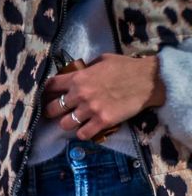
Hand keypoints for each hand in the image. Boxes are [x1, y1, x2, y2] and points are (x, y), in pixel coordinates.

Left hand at [45, 55, 164, 139]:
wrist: (150, 80)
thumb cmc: (127, 67)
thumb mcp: (103, 60)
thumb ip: (86, 68)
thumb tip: (74, 73)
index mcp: (79, 78)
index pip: (50, 86)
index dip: (46, 92)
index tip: (47, 96)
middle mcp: (81, 94)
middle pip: (52, 109)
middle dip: (53, 111)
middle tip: (59, 112)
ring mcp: (90, 109)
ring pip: (64, 124)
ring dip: (68, 123)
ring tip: (75, 121)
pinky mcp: (102, 122)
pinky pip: (81, 135)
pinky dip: (82, 133)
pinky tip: (87, 128)